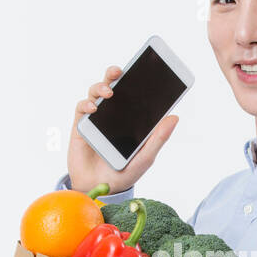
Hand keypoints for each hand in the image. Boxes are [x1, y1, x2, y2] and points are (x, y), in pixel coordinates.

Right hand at [68, 63, 178, 193]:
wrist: (99, 189)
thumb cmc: (124, 173)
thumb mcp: (145, 157)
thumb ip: (158, 138)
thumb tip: (175, 117)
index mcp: (130, 118)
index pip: (134, 93)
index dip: (138, 79)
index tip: (144, 67)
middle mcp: (113, 114)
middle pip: (113, 86)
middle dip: (115, 74)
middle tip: (119, 71)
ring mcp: (96, 118)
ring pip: (96, 93)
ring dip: (101, 87)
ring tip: (108, 92)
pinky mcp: (81, 125)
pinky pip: (82, 108)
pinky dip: (87, 104)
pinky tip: (94, 108)